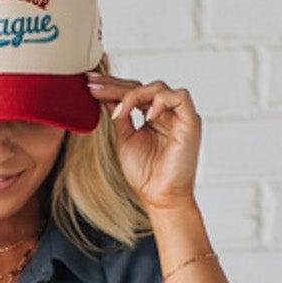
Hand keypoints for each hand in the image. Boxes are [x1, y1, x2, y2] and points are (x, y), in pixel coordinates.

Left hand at [84, 73, 199, 208]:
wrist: (160, 198)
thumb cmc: (145, 175)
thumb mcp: (125, 139)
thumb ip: (120, 116)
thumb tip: (105, 96)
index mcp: (153, 116)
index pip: (133, 93)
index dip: (112, 87)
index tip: (90, 84)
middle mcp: (167, 113)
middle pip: (143, 86)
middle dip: (116, 85)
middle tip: (93, 84)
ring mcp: (179, 116)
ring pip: (158, 87)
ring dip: (135, 95)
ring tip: (118, 112)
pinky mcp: (191, 121)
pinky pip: (180, 96)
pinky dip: (161, 102)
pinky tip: (146, 117)